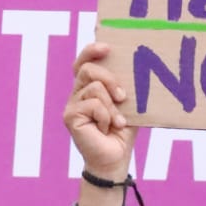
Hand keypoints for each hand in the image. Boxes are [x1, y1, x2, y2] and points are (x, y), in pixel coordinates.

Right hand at [65, 42, 135, 178]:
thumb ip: (125, 86)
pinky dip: (106, 117)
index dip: (91, 51)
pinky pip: (93, 104)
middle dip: (109, 79)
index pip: (84, 62)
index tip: (107, 47)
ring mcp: (71, 104)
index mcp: (89, 87)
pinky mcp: (70, 116)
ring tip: (117, 122)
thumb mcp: (128, 104)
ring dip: (112, 106)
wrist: (116, 157)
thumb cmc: (123, 130)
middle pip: (88, 69)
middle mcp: (77, 93)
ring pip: (94, 88)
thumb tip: (136, 66)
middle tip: (122, 96)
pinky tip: (106, 129)